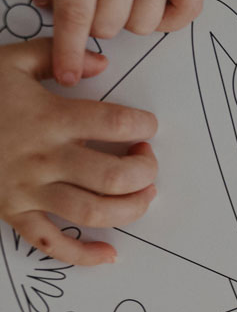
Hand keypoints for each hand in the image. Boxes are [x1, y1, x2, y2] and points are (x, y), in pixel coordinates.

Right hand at [0, 40, 157, 264]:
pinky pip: (51, 243)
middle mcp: (42, 158)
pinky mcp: (12, 212)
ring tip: (143, 196)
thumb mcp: (8, 62)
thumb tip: (101, 63)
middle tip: (146, 161)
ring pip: (93, 212)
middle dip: (145, 172)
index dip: (142, 125)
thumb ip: (54, 56)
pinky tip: (109, 254)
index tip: (146, 127)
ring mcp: (27, 189)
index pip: (115, 123)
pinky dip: (84, 255)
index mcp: (48, 118)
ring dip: (131, 209)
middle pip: (114, 176)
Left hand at [34, 0, 204, 85]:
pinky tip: (155, 4)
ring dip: (131, 18)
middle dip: (100, 24)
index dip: (70, 49)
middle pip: (111, 25)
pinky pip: (186, 12)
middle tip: (98, 5)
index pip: (77, 14)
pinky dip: (172, 17)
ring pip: (144, 25)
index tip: (68, 74)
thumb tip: (47, 5)